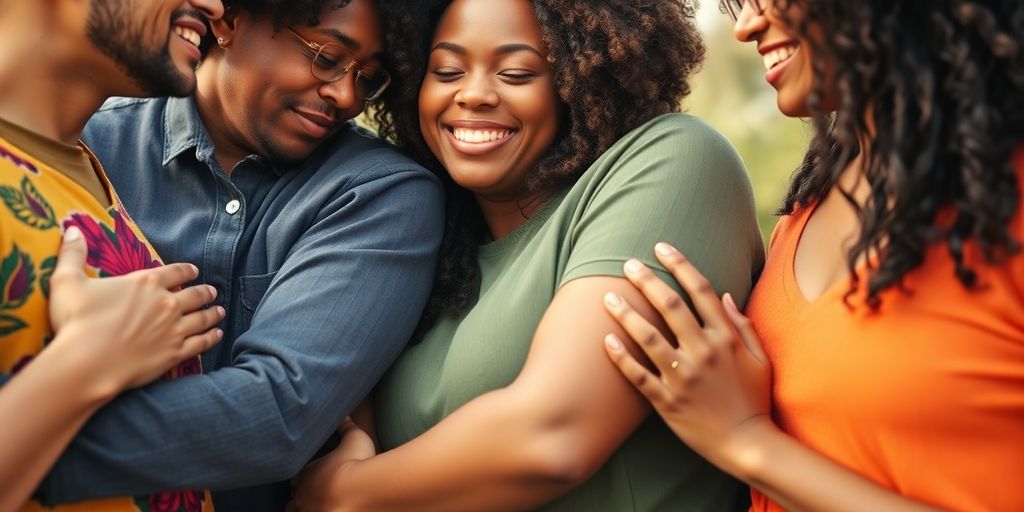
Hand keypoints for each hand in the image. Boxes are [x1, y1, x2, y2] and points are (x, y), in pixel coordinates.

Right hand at [47, 227, 224, 393]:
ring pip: (203, 318)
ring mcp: (174, 329)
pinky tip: (217, 335)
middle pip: (195, 295)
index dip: (187, 271)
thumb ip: (72, 254)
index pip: (175, 272)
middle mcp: (166, 303)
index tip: (194, 271)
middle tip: (212, 292)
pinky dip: (212, 338)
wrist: (86, 362)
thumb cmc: (76, 321)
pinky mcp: (175, 353)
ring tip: (220, 311)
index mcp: (146, 283)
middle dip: (205, 292)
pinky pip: (201, 343)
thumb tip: (71, 228)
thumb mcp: (68, 281)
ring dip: (213, 314)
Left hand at [290, 418, 375, 511]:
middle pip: (295, 495)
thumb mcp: (354, 438)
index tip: (318, 475)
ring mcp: (308, 511)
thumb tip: (345, 414)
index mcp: (305, 473)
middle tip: (318, 491)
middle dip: (303, 493)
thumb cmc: (355, 462)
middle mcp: (302, 494)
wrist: (360, 491)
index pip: (298, 475)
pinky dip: (317, 511)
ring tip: (319, 502)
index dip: (307, 476)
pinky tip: (329, 507)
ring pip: (297, 510)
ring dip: (305, 506)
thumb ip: (347, 426)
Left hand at [601, 242, 771, 472]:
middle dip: (646, 280)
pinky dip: (620, 358)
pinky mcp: (666, 401)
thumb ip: (742, 324)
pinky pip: (637, 376)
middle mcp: (702, 352)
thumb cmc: (754, 399)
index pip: (700, 291)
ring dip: (625, 314)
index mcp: (725, 338)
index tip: (662, 248)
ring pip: (647, 337)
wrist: (746, 443)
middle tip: (628, 264)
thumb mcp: (759, 358)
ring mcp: (682, 377)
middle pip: (669, 306)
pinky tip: (605, 340)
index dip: (680, 265)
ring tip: (606, 297)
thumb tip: (724, 295)